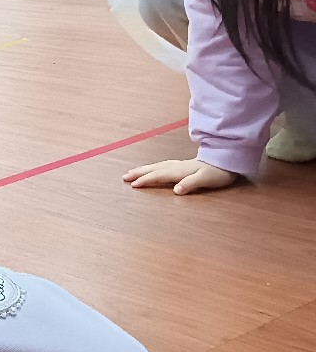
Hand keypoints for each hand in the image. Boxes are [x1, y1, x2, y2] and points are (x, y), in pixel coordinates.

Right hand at [123, 157, 239, 194]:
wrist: (228, 161)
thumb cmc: (217, 173)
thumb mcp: (206, 180)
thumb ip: (191, 184)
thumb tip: (175, 190)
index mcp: (180, 171)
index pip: (159, 175)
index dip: (146, 180)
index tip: (132, 185)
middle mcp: (177, 167)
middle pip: (154, 169)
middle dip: (139, 173)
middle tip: (124, 177)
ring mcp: (179, 165)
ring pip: (157, 166)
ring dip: (144, 169)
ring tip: (132, 172)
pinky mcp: (183, 165)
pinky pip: (163, 165)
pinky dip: (154, 167)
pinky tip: (153, 168)